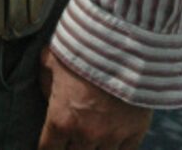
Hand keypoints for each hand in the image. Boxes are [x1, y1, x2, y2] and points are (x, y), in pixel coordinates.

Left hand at [38, 46, 152, 149]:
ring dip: (92, 148)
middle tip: (70, 137)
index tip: (48, 146)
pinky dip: (116, 148)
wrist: (122, 42)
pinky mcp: (135, 133)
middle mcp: (85, 135)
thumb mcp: (50, 60)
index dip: (47, 149)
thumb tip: (47, 95)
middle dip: (69, 147)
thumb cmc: (80, 48)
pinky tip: (111, 141)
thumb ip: (46, 83)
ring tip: (91, 137)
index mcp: (60, 119)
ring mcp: (111, 137)